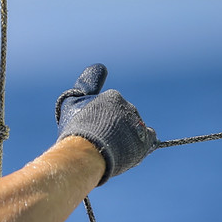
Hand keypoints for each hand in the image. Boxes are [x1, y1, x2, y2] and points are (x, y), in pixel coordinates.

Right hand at [53, 64, 154, 184]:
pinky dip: (141, 143)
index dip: (102, 118)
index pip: (111, 107)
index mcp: (113, 97)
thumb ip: (87, 85)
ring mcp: (138, 124)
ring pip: (134, 128)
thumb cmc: (77, 129)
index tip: (94, 128)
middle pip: (122, 118)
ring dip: (126, 138)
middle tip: (101, 142)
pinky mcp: (146, 140)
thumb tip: (102, 66)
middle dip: (114, 128)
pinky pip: (149, 138)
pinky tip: (131, 150)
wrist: (87, 154)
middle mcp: (128, 107)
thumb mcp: (72, 102)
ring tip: (111, 151)